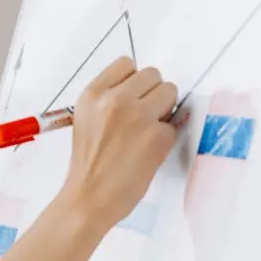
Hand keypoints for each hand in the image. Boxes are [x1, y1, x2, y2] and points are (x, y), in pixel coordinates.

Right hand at [63, 56, 177, 227]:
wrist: (89, 197)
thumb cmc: (87, 164)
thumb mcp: (85, 121)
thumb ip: (108, 101)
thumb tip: (141, 91)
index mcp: (92, 95)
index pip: (127, 63)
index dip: (133, 81)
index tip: (131, 97)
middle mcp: (115, 100)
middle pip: (153, 74)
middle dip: (152, 93)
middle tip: (142, 117)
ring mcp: (138, 116)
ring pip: (170, 91)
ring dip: (164, 109)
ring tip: (146, 132)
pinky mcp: (158, 135)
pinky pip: (174, 123)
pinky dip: (165, 136)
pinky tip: (148, 151)